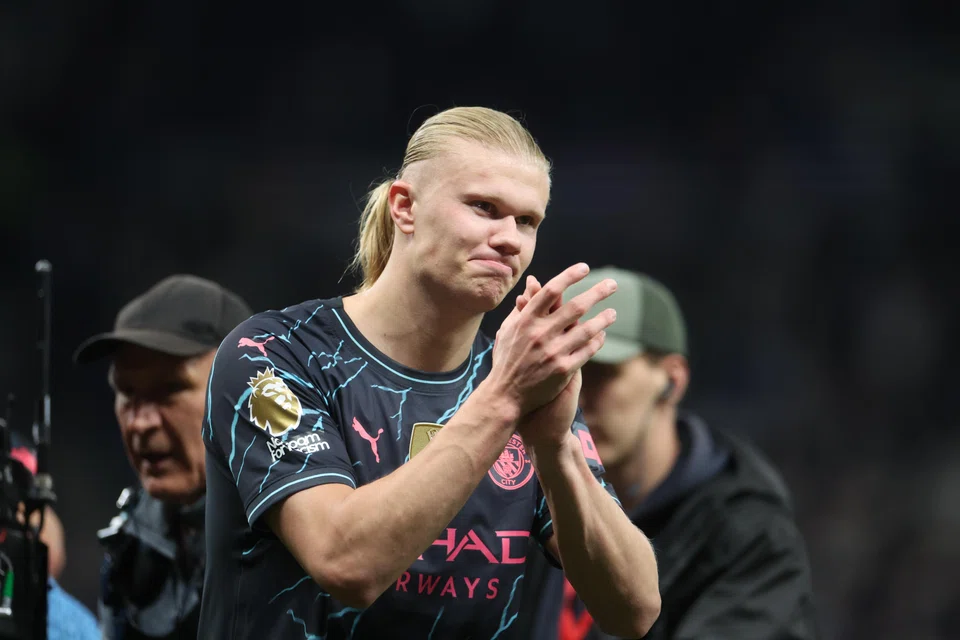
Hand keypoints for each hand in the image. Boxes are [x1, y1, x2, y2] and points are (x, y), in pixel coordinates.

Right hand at [488, 263, 616, 415]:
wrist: (506, 395)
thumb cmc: (507, 358)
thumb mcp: (509, 329)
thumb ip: (523, 305)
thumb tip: (532, 281)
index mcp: (526, 320)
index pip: (551, 290)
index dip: (569, 276)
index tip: (584, 268)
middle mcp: (540, 334)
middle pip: (576, 306)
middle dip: (598, 292)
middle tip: (612, 284)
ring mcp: (553, 352)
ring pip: (587, 329)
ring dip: (604, 319)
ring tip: (613, 313)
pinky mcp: (563, 370)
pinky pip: (588, 351)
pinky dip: (597, 341)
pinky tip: (602, 335)